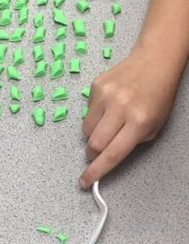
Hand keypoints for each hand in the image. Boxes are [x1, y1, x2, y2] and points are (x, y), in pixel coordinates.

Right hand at [79, 46, 178, 188]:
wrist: (154, 62)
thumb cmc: (158, 97)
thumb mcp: (154, 126)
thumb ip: (131, 143)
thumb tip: (107, 155)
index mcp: (139, 122)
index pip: (112, 154)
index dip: (97, 171)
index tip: (85, 182)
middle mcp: (121, 108)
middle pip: (94, 144)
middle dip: (93, 154)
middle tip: (98, 152)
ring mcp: (106, 95)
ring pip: (86, 130)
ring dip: (93, 135)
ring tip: (109, 124)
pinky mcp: (96, 86)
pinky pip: (87, 112)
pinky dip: (95, 116)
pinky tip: (109, 106)